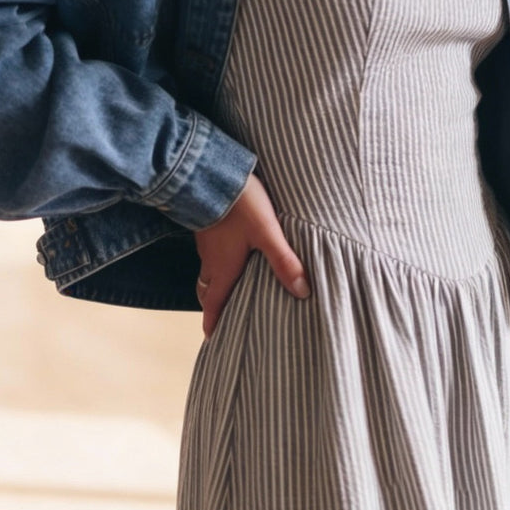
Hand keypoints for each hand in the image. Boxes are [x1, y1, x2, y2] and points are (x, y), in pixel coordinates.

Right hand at [194, 171, 310, 339]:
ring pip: (208, 269)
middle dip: (214, 304)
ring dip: (216, 281)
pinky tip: (230, 251)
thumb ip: (284, 261)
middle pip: (208, 289)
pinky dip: (217, 260)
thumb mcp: (267, 233)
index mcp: (223, 267)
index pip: (214, 303)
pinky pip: (209, 251)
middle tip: (223, 314)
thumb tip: (303, 291)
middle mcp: (211, 259)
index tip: (211, 338)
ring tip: (229, 285)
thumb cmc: (240, 204)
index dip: (213, 323)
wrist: (210, 171)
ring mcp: (206, 241)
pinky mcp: (207, 224)